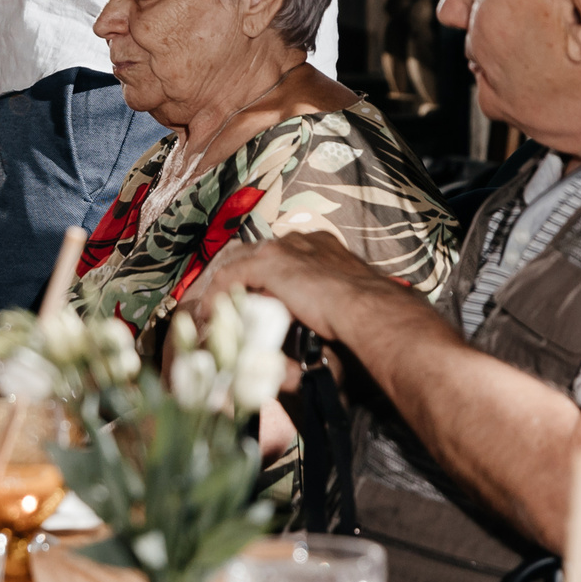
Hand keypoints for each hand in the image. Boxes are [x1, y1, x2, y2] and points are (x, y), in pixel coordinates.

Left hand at [190, 230, 411, 345]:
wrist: (372, 311)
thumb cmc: (369, 317)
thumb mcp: (344, 308)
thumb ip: (327, 314)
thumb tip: (317, 340)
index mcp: (321, 247)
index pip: (279, 253)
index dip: (260, 274)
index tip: (249, 297)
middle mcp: (301, 241)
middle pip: (253, 251)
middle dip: (234, 275)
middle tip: (220, 303)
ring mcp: (284, 248)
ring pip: (237, 261)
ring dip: (222, 286)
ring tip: (211, 311)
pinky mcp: (270, 263)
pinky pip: (230, 275)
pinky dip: (217, 294)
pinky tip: (208, 314)